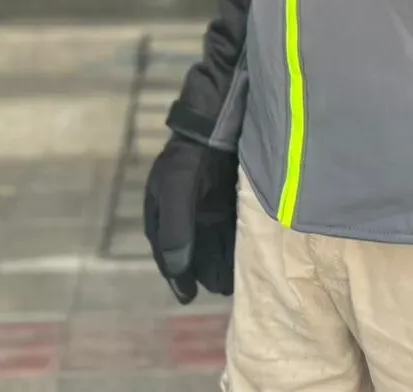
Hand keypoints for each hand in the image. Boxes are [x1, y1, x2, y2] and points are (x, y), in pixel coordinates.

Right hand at [144, 137, 237, 301]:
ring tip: (238, 280)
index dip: (177, 274)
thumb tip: (179, 270)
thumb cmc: (193, 153)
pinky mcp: (231, 197)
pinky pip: (233, 228)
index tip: (188, 295)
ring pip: (216, 242)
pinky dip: (238, 244)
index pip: (167, 250)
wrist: (221, 117)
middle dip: (206, 270)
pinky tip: (249, 256)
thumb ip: (176, 228)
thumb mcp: (177, 187)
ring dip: (224, 261)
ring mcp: (209, 203)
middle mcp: (185, 210)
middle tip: (224, 289)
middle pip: (195, 250)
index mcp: (163, 209)